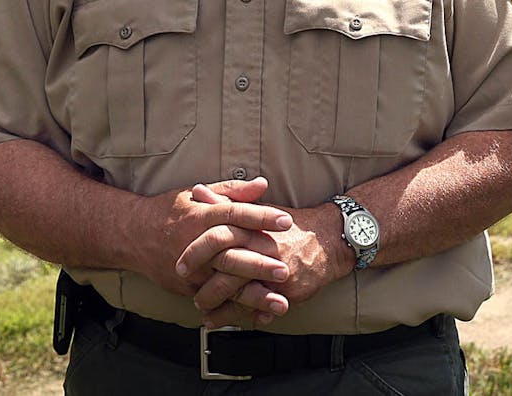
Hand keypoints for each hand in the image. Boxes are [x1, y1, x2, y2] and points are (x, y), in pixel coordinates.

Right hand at [132, 177, 292, 297]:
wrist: (132, 235)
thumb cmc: (170, 211)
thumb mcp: (197, 194)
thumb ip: (232, 191)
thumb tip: (263, 184)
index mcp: (201, 217)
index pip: (235, 215)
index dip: (262, 217)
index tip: (287, 221)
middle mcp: (196, 244)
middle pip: (230, 255)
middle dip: (259, 265)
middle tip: (285, 270)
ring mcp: (191, 270)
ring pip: (224, 284)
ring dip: (253, 295)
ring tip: (279, 302)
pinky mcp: (187, 287)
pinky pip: (215, 299)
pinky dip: (237, 308)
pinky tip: (260, 313)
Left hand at [178, 182, 345, 327]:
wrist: (330, 239)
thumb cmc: (291, 226)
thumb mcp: (258, 210)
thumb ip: (226, 202)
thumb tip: (197, 191)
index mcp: (254, 228)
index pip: (218, 238)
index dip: (196, 253)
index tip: (180, 264)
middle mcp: (263, 249)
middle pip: (225, 269)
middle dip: (204, 284)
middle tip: (189, 292)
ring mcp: (274, 271)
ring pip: (238, 293)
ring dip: (217, 305)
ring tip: (203, 309)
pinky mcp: (286, 289)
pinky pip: (257, 307)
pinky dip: (240, 317)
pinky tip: (225, 320)